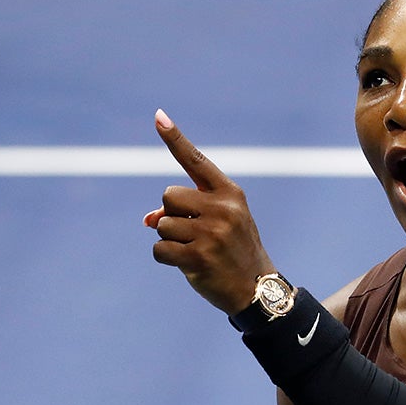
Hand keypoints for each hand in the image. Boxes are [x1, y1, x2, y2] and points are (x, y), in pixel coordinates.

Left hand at [144, 109, 275, 314]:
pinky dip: (165, 257)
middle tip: (192, 232)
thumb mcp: (219, 223)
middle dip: (172, 214)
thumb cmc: (233, 250)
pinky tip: (186, 264)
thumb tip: (148, 220)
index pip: (196, 161)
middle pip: (168, 196)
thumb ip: (187, 212)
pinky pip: (159, 249)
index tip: (158, 116)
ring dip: (169, 239)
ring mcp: (211, 234)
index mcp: (230, 194)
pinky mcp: (199, 258)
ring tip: (194, 250)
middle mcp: (222, 209)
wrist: (256, 288)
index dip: (174, 139)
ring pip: (161, 225)